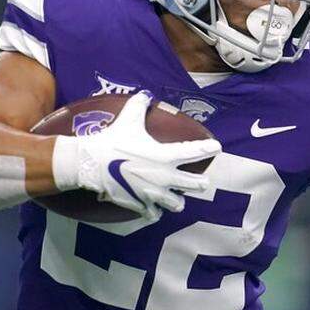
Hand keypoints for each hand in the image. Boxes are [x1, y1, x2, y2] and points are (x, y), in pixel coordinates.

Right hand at [53, 93, 220, 222]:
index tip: (217, 147)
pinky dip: (155, 212)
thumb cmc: (113, 140)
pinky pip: (154, 214)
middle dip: (200, 183)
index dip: (208, 149)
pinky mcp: (140, 205)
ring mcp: (153, 194)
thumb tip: (145, 95)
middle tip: (202, 182)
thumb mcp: (128, 119)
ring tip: (177, 198)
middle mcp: (165, 177)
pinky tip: (154, 210)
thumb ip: (139, 105)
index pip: (194, 151)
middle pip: (194, 185)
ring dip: (178, 201)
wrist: (91, 164)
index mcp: (166, 157)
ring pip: (177, 204)